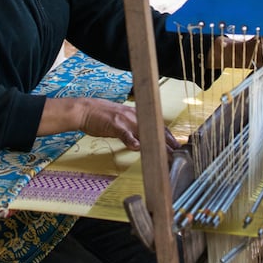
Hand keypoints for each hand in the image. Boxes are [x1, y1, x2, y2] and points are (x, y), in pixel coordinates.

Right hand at [39, 97, 178, 151]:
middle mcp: (134, 115)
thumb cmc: (102, 116)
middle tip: (177, 152)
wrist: (85, 109)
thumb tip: (142, 139)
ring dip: (155, 143)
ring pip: (144, 131)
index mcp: (137, 114)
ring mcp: (124, 120)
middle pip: (155, 128)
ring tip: (164, 153)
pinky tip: (137, 147)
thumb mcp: (121, 120)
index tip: (177, 145)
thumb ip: (133, 128)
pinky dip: (131, 140)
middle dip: (167, 141)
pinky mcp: (114, 124)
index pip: (157, 125)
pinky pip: (125, 133)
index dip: (168, 135)